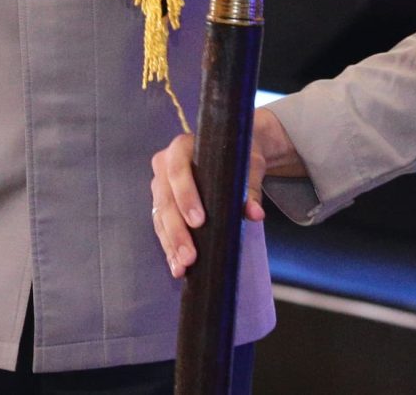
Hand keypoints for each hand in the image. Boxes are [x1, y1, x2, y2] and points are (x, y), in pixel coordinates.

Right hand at [149, 108, 303, 276]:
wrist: (231, 152)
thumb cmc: (238, 155)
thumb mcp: (248, 164)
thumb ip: (250, 187)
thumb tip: (255, 213)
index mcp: (181, 147)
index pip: (178, 170)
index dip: (186, 195)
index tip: (199, 221)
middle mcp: (165, 165)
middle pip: (166, 199)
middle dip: (177, 230)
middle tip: (190, 256)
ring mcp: (160, 186)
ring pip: (161, 216)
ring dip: (171, 243)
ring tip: (183, 266)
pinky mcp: (162, 204)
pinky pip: (161, 227)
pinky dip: (169, 247)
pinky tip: (177, 267)